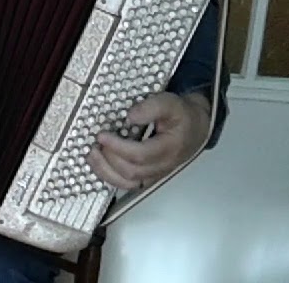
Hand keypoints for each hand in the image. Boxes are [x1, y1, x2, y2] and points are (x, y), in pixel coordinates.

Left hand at [87, 92, 211, 190]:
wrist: (196, 127)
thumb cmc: (182, 115)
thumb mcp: (170, 103)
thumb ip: (151, 107)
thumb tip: (130, 116)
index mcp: (169, 148)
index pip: (140, 155)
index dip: (118, 147)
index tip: (102, 135)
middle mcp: (162, 165)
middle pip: (132, 171)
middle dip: (109, 158)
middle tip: (96, 142)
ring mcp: (155, 173)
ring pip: (128, 183)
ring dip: (106, 171)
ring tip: (92, 154)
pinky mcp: (149, 175)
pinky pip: (128, 184)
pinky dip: (110, 176)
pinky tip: (99, 163)